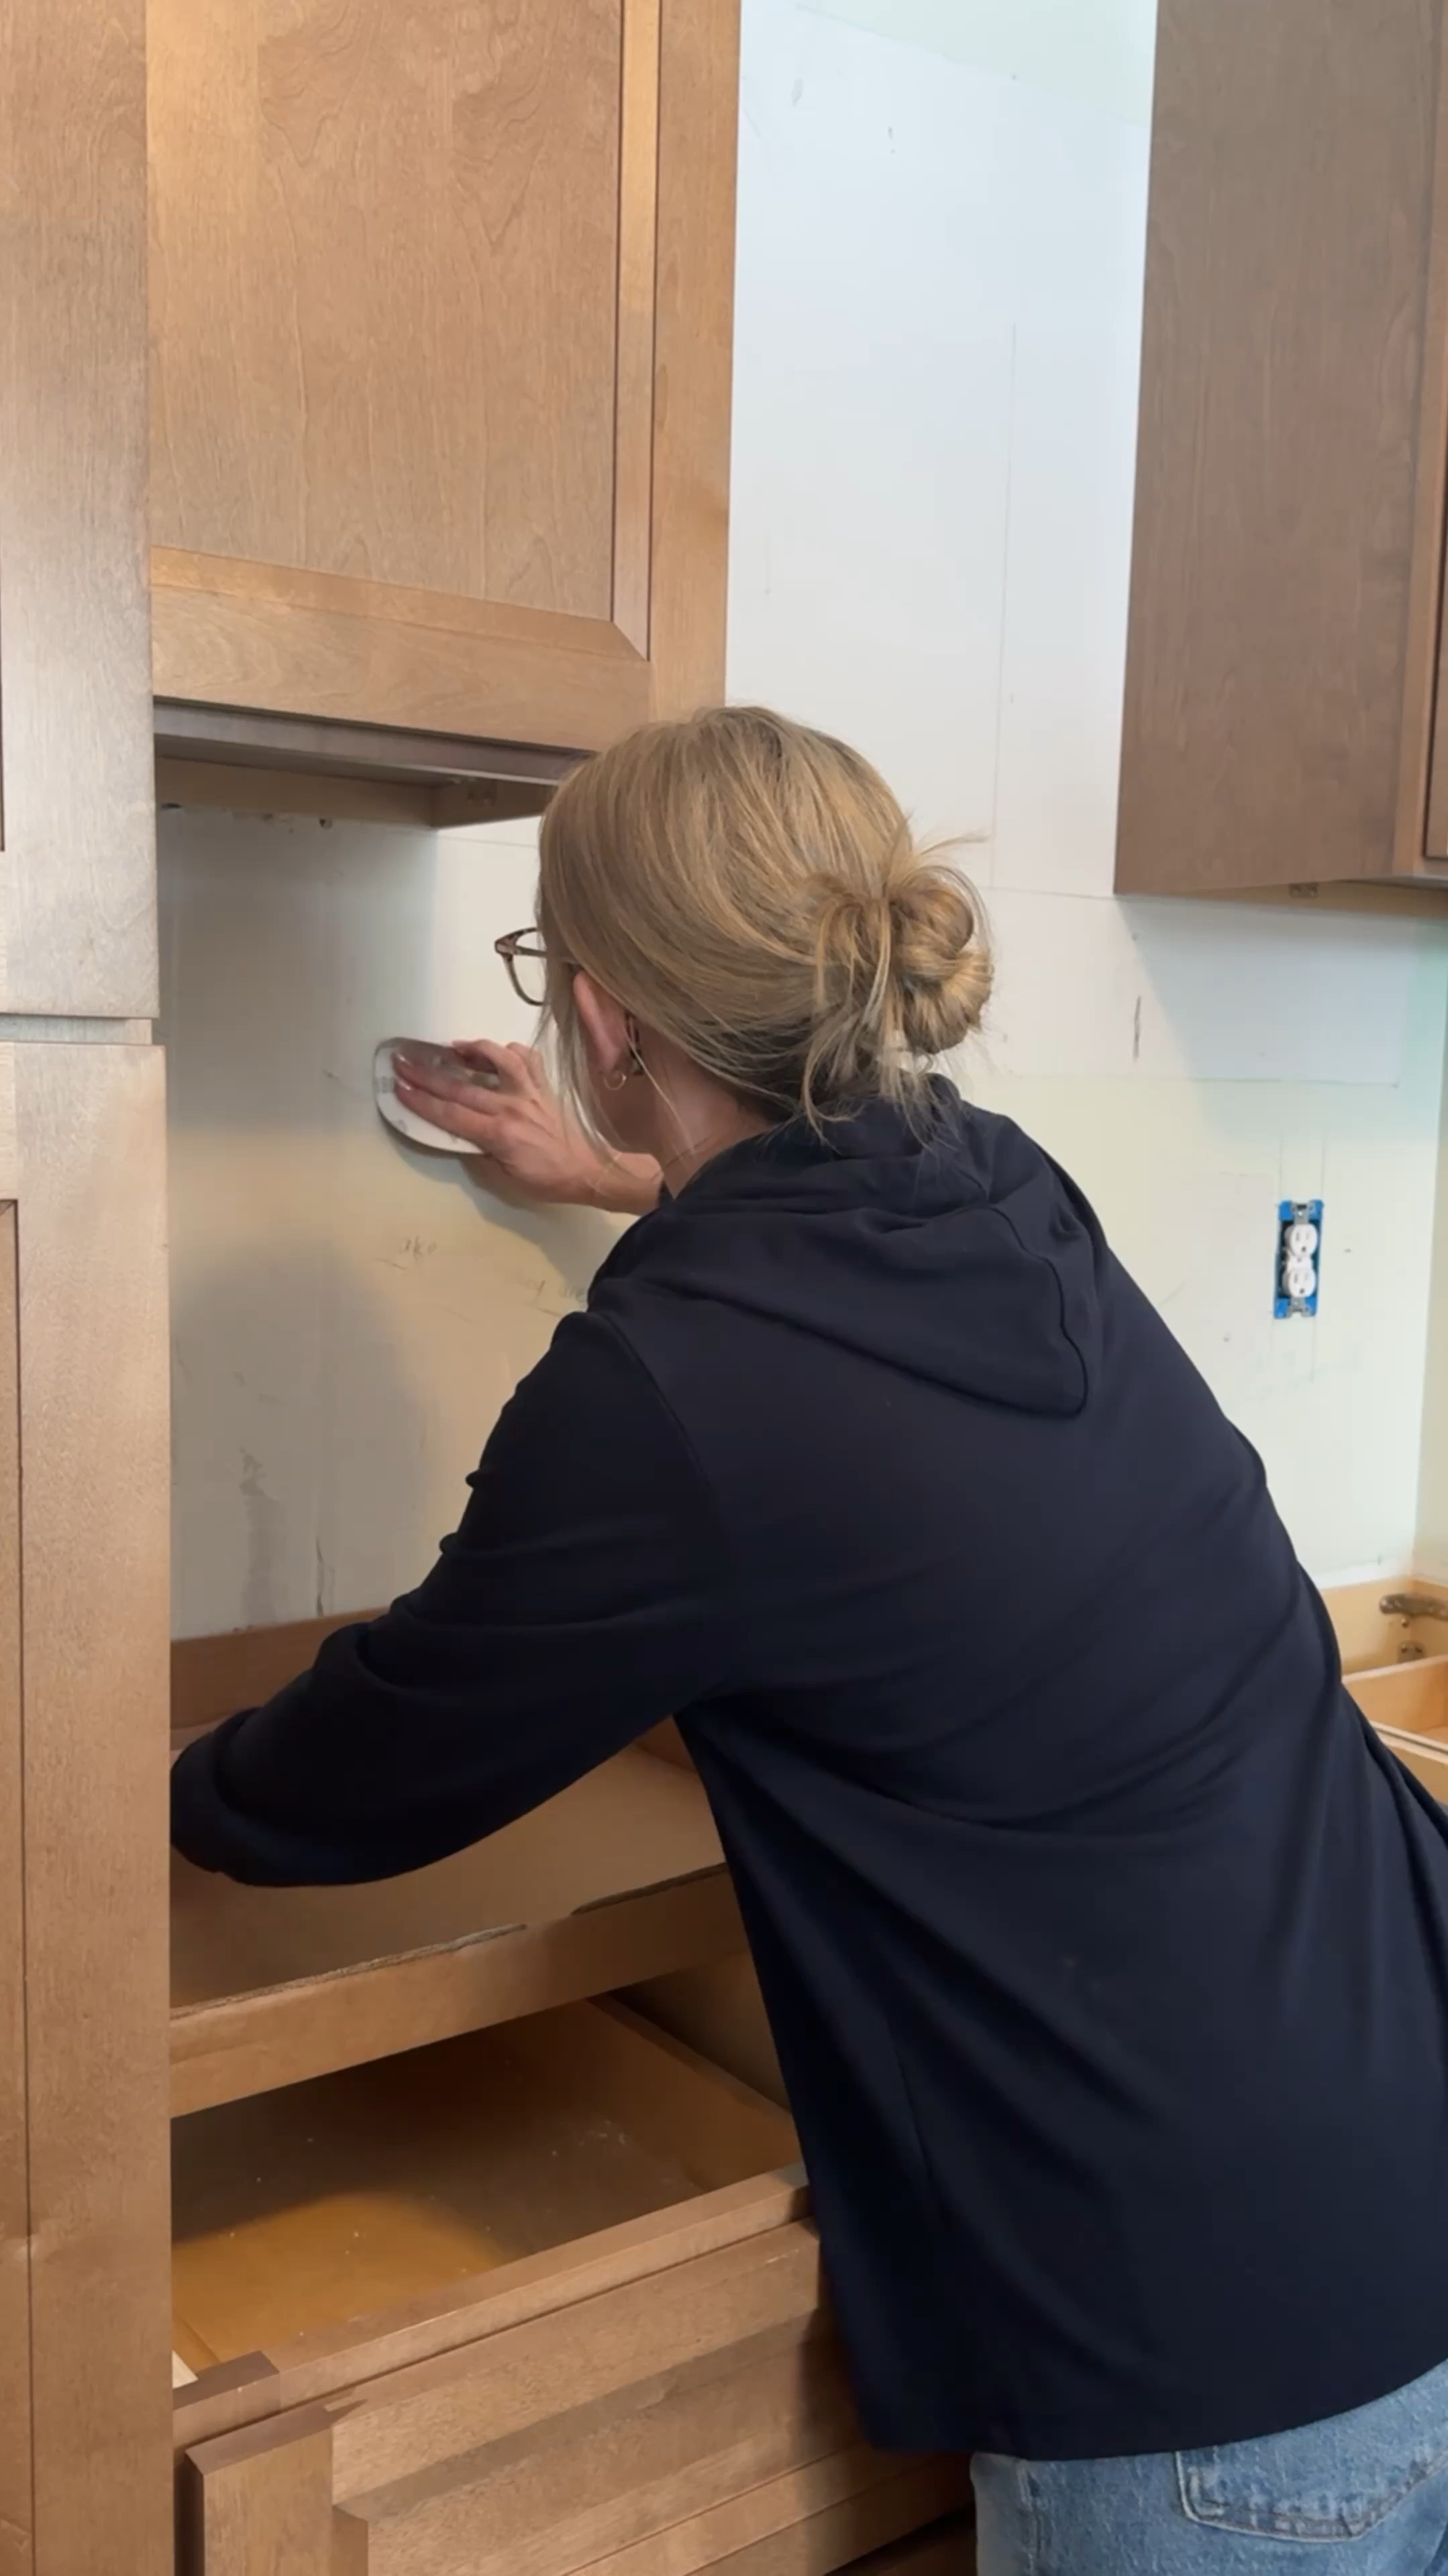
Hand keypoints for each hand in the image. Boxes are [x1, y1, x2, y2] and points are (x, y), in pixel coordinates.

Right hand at [393, 1040, 659, 1214]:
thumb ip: (478, 1155)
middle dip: (427, 1074)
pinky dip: (509, 1051)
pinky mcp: (544, 1085)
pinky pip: (526, 1058)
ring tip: (449, 1048)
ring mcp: (529, 1091)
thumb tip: (457, 1135)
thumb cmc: (545, 1180)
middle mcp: (511, 1106)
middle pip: (461, 1086)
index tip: (399, 1087)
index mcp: (498, 1133)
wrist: (588, 1170)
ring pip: (496, 1059)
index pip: (450, 1113)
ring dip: (470, 1050)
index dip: (421, 1101)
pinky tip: (497, 1052)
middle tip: (403, 1060)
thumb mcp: (505, 1179)